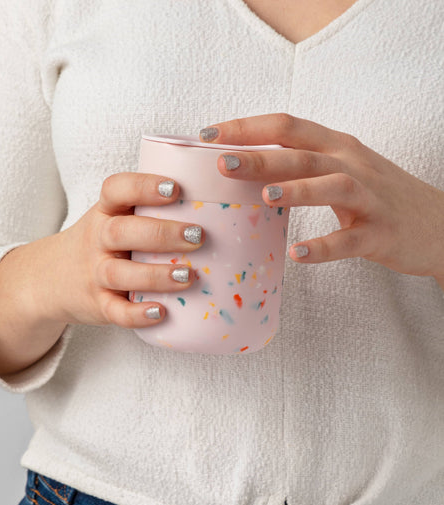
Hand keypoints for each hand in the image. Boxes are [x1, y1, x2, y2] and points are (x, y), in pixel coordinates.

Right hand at [51, 172, 203, 327]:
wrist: (54, 278)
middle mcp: (97, 240)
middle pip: (121, 232)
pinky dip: (136, 315)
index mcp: (105, 212)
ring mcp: (94, 274)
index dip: (143, 186)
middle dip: (161, 234)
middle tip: (197, 236)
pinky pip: (114, 312)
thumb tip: (218, 208)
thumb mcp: (115, 219)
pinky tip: (161, 313)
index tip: (174, 188)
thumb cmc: (103, 243)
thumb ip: (149, 212)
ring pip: (119, 273)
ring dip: (155, 275)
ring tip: (188, 276)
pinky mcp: (97, 304)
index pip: (115, 190)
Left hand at [199, 113, 443, 285]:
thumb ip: (300, 163)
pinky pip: (350, 240)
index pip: (287, 126)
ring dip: (297, 190)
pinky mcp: (380, 233)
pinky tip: (298, 254)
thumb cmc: (376, 195)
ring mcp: (370, 198)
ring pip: (332, 186)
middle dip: (261, 156)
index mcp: (336, 147)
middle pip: (303, 154)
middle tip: (222, 162)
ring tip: (264, 196)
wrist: (437, 223)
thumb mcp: (340, 168)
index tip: (208, 134)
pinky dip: (324, 246)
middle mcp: (352, 165)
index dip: (248, 127)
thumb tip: (245, 164)